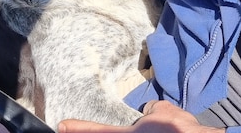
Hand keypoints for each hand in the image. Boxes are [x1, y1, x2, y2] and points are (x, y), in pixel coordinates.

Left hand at [59, 100, 224, 132]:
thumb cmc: (179, 128)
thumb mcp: (161, 110)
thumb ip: (148, 110)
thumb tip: (146, 112)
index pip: (95, 132)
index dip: (77, 129)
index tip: (62, 126)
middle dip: (93, 130)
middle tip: (96, 125)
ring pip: (129, 132)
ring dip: (140, 125)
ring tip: (155, 121)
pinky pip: (144, 131)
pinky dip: (153, 126)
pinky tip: (160, 125)